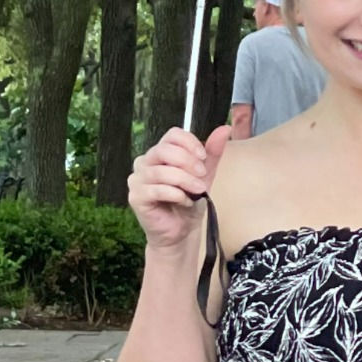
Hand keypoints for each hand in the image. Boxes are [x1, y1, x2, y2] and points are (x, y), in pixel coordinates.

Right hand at [128, 124, 229, 255]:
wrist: (181, 232)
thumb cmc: (188, 203)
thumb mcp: (204, 176)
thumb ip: (212, 153)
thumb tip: (225, 129)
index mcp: (161, 153)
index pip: (172, 135)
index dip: (189, 143)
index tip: (203, 157)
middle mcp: (145, 162)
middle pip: (164, 150)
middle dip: (187, 162)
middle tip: (202, 176)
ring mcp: (137, 179)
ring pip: (161, 171)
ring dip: (185, 181)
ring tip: (198, 191)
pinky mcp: (136, 197)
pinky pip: (155, 190)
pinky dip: (175, 195)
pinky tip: (185, 201)